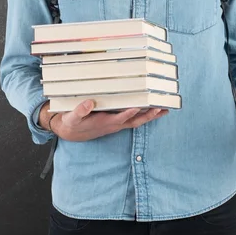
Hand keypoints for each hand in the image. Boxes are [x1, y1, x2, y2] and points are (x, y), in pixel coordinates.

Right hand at [53, 102, 168, 141]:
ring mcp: (117, 124)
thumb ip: (79, 111)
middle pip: (135, 121)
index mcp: (104, 123)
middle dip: (148, 115)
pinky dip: (144, 115)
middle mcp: (114, 124)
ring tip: (164, 109)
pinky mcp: (117, 122)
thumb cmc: (73, 123)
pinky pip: (134, 119)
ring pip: (137, 121)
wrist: (71, 132)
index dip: (129, 113)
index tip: (138, 106)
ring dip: (150, 116)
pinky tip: (152, 110)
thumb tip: (88, 103)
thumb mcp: (72, 117)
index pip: (120, 118)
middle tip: (161, 108)